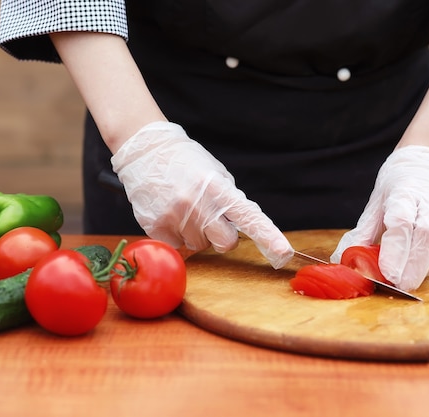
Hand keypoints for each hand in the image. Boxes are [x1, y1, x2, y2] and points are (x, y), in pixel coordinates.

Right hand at [111, 121, 293, 267]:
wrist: (144, 151)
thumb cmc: (185, 162)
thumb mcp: (214, 172)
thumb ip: (229, 199)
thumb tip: (238, 227)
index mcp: (217, 187)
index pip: (248, 216)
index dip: (268, 236)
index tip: (283, 253)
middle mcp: (197, 203)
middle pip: (226, 243)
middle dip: (222, 237)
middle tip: (210, 218)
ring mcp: (175, 216)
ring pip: (200, 246)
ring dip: (196, 233)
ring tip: (183, 208)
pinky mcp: (156, 226)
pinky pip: (177, 245)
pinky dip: (175, 234)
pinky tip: (169, 212)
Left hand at [330, 146, 428, 290]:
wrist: (426, 163)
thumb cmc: (396, 185)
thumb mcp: (374, 204)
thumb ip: (362, 233)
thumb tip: (341, 258)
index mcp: (406, 192)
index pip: (401, 222)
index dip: (395, 249)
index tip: (387, 272)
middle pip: (426, 236)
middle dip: (412, 265)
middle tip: (398, 285)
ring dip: (423, 267)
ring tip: (406, 283)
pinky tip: (418, 271)